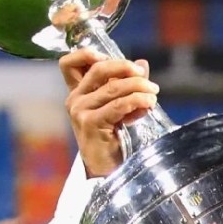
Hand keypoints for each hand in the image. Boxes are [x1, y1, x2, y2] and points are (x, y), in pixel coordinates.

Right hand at [59, 48, 158, 176]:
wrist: (107, 169)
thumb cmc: (113, 138)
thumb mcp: (120, 106)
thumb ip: (127, 84)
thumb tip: (142, 63)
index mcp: (77, 92)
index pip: (68, 63)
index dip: (86, 54)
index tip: (110, 58)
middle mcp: (75, 99)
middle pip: (99, 69)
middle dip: (125, 68)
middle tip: (145, 76)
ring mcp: (80, 111)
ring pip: (114, 88)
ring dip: (139, 87)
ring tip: (154, 93)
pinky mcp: (90, 123)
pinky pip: (118, 105)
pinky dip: (137, 101)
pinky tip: (148, 104)